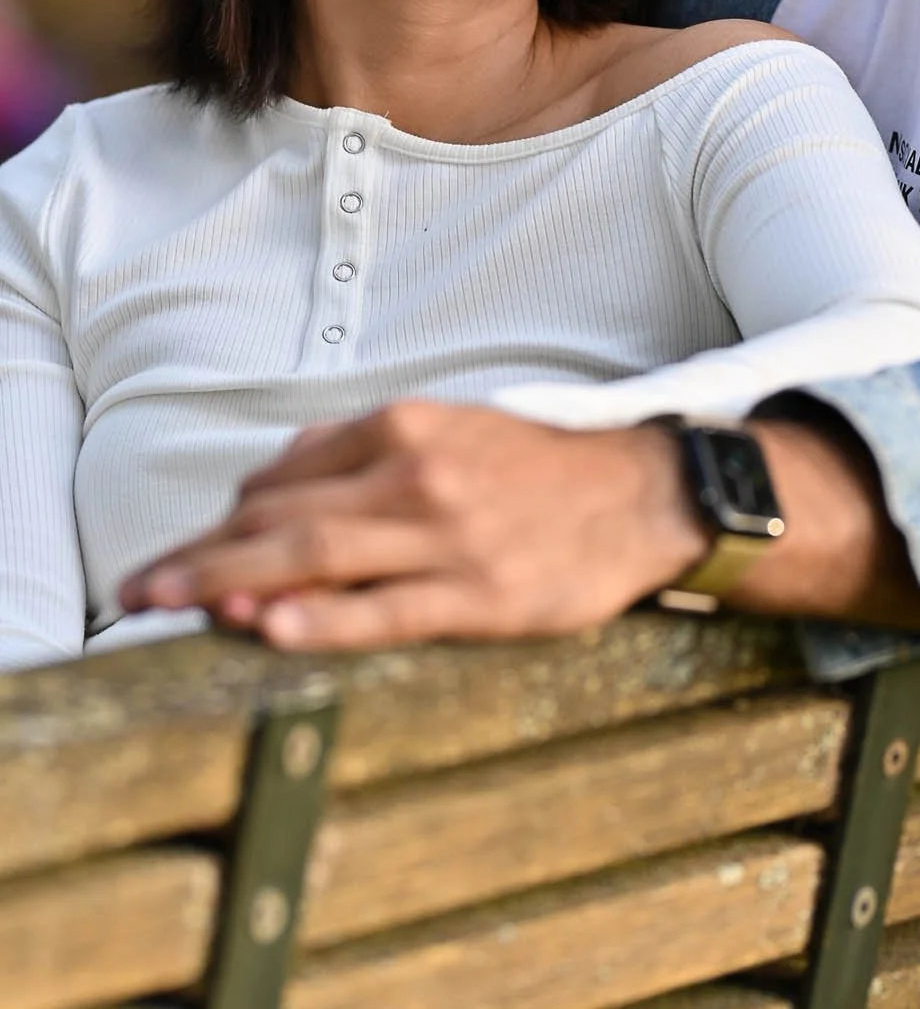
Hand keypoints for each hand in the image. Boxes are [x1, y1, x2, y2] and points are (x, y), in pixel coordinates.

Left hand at [119, 401, 709, 649]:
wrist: (644, 495)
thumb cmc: (538, 468)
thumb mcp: (451, 429)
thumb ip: (365, 448)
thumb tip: (275, 480)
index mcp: (408, 427)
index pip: (286, 475)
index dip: (224, 519)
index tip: (184, 554)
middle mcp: (418, 474)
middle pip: (282, 518)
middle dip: (201, 554)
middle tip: (139, 588)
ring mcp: (448, 537)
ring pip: (315, 561)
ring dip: (230, 584)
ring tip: (172, 605)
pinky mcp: (480, 597)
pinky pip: (383, 612)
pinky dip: (318, 620)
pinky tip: (267, 628)